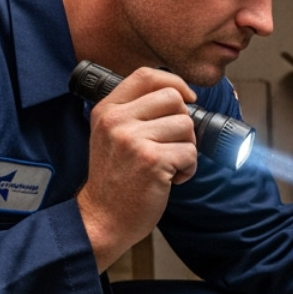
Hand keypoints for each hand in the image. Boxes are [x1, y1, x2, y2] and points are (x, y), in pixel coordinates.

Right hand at [75, 67, 199, 270]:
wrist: (102, 218)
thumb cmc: (114, 179)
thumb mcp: (111, 135)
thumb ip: (135, 112)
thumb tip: (179, 95)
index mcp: (107, 109)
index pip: (146, 75)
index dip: (174, 82)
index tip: (187, 97)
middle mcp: (117, 120)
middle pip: (173, 99)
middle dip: (184, 122)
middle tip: (172, 145)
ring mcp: (133, 140)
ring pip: (186, 126)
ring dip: (187, 149)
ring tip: (169, 165)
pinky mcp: (152, 161)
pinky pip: (190, 153)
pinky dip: (188, 169)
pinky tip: (171, 180)